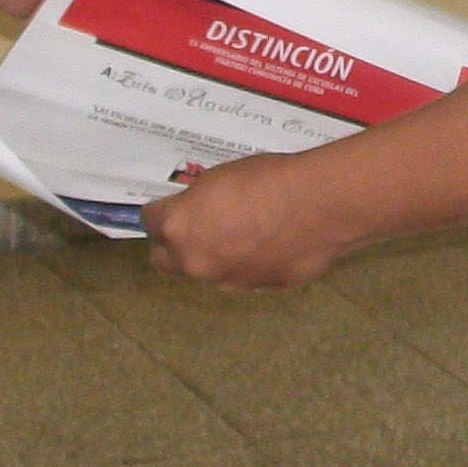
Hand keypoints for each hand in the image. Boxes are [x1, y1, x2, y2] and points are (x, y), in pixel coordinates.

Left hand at [142, 153, 338, 288]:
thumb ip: (198, 202)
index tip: (172, 206)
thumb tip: (196, 210)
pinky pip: (246, 276)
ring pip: (208, 272)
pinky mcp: (259, 289)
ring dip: (215, 257)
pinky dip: (251, 263)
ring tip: (245, 233)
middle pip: (164, 261)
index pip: (149, 222)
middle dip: (174, 246)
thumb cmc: (268, 179)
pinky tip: (273, 244)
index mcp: (178, 228)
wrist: (319, 204)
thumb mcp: (219, 178)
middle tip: (195, 228)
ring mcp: (227, 280)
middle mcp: (195, 262)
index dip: (162, 211)